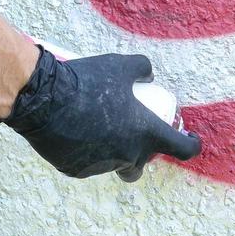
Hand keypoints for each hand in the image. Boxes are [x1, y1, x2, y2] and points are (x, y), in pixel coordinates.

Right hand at [0, 46, 201, 180]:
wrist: (44, 99)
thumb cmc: (87, 82)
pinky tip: (74, 134)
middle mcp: (127, 156)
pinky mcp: (77, 170)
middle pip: (142, 166)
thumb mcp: (119, 65)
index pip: (182, 149)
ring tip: (95, 129)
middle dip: (141, 155)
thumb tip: (149, 75)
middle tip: (131, 137)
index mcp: (145, 134)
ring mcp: (101, 166)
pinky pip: (88, 164)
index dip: (190, 145)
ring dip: (111, 152)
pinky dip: (87, 152)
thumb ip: (141, 68)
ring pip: (113, 164)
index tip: (190, 140)